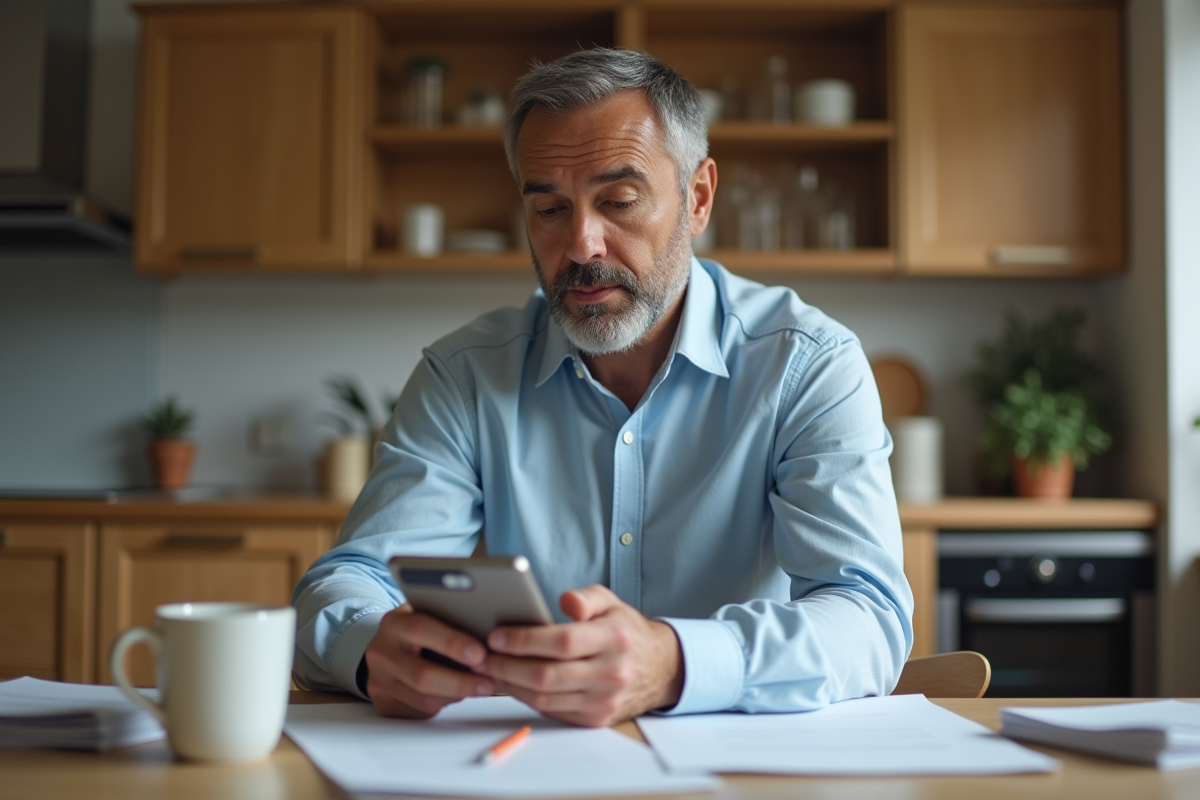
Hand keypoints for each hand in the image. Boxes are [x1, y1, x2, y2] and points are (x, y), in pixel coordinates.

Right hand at [363, 604, 494, 718]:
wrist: (387, 648)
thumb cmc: (419, 631)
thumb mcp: (429, 616)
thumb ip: (449, 621)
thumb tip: (489, 637)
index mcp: (393, 623)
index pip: (420, 629)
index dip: (451, 642)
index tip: (479, 654)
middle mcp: (381, 652)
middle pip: (422, 674)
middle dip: (460, 681)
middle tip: (488, 683)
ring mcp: (379, 681)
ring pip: (423, 699)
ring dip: (456, 696)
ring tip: (481, 688)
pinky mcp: (384, 703)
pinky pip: (419, 711)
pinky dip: (444, 704)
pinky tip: (457, 694)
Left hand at [481, 585, 683, 726]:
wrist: (660, 669)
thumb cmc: (626, 631)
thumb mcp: (612, 603)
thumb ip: (587, 597)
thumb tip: (566, 600)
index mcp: (615, 638)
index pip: (562, 642)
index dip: (524, 640)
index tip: (496, 636)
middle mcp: (611, 673)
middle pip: (548, 675)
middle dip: (506, 666)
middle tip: (481, 655)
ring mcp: (604, 701)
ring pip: (545, 698)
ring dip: (510, 684)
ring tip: (488, 669)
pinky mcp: (596, 719)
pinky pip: (552, 711)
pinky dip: (526, 698)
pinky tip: (511, 683)